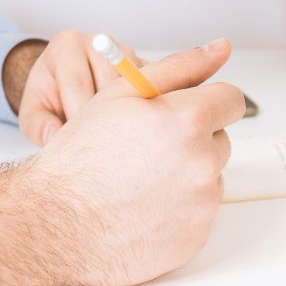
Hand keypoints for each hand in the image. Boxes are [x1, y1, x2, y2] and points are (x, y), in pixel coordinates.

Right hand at [0, 38, 242, 285]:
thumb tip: (220, 48)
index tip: (185, 112)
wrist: (55, 223)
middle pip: (219, 140)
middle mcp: (203, 163)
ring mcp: (202, 204)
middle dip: (192, 140)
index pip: (230, 100)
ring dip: (186, 175)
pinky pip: (199, 214)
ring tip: (140, 181)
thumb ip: (179, 67)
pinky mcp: (196, 237)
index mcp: (188, 120)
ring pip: (210, 178)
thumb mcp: (121, 94)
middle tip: (146, 150)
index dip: (205, 103)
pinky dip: (178, 210)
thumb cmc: (80, 157)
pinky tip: (142, 208)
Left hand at [4, 30, 144, 146]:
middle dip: (105, 119)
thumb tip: (55, 138)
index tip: (78, 144)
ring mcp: (126, 53)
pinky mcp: (146, 67)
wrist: (65, 84)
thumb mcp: (33, 113)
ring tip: (115, 139)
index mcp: (66, 46)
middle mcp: (99, 42)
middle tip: (99, 146)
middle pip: (110, 86)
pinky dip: (144, 113)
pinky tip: (131, 130)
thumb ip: (39, 126)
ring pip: (135, 89)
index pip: (78, 84)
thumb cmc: (49, 98)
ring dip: (127, 117)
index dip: (78, 118)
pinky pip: (152, 92)